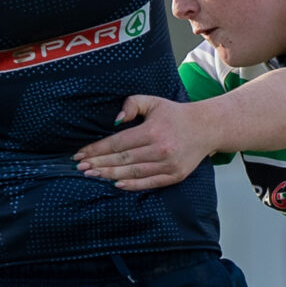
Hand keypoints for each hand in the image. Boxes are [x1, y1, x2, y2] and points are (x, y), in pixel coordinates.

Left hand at [73, 95, 213, 190]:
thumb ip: (131, 104)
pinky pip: (149, 183)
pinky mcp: (175, 176)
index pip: (118, 143)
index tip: (80, 154)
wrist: (205, 128)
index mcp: (153, 131)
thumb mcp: (152, 101)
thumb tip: (115, 120)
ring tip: (91, 175)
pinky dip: (132, 185)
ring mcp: (168, 165)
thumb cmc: (174, 114)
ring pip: (133, 173)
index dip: (97, 149)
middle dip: (99, 164)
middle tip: (80, 167)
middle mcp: (160, 150)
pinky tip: (115, 184)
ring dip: (110, 175)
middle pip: (122, 159)